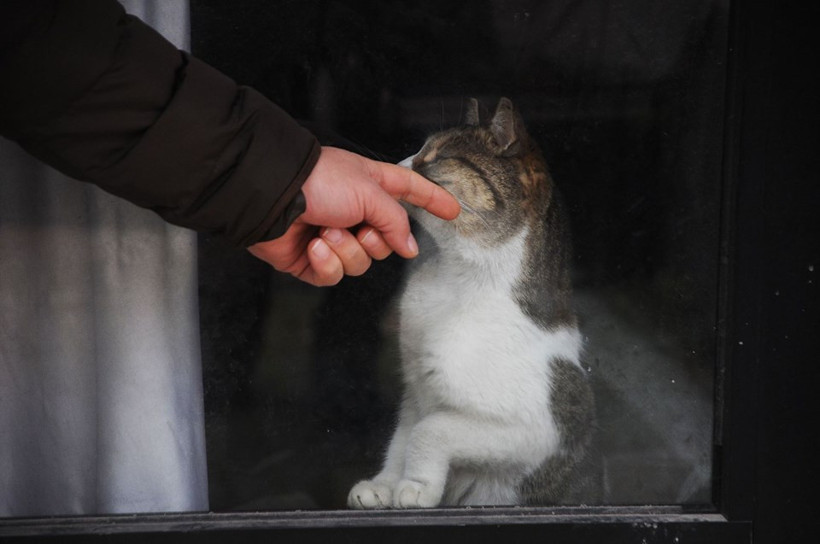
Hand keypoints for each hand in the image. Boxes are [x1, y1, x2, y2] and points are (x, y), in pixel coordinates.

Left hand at [248, 146, 459, 285]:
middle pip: (387, 241)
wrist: (271, 198)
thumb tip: (408, 246)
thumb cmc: (317, 181)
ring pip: (362, 262)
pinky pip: (335, 275)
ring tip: (325, 232)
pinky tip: (313, 247)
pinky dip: (326, 263)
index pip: (410, 192)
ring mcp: (335, 237)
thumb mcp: (369, 191)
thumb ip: (396, 220)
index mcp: (370, 185)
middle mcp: (355, 212)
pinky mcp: (314, 261)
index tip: (454, 212)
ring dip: (345, 249)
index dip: (433, 201)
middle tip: (358, 227)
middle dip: (374, 240)